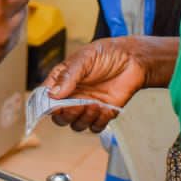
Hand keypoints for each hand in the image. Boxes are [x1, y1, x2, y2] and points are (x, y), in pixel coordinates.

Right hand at [44, 36, 176, 132]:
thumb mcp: (85, 58)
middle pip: (59, 117)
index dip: (46, 105)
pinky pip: (95, 127)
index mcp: (62, 81)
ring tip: (95, 104)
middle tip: (76, 105)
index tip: (53, 106)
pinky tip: (105, 108)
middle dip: (66, 115)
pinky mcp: (103, 114)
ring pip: (76, 125)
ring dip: (83, 118)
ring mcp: (87, 106)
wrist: (134, 59)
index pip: (46, 98)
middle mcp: (72, 96)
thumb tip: (52, 94)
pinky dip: (99, 121)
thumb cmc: (107, 53)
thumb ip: (68, 75)